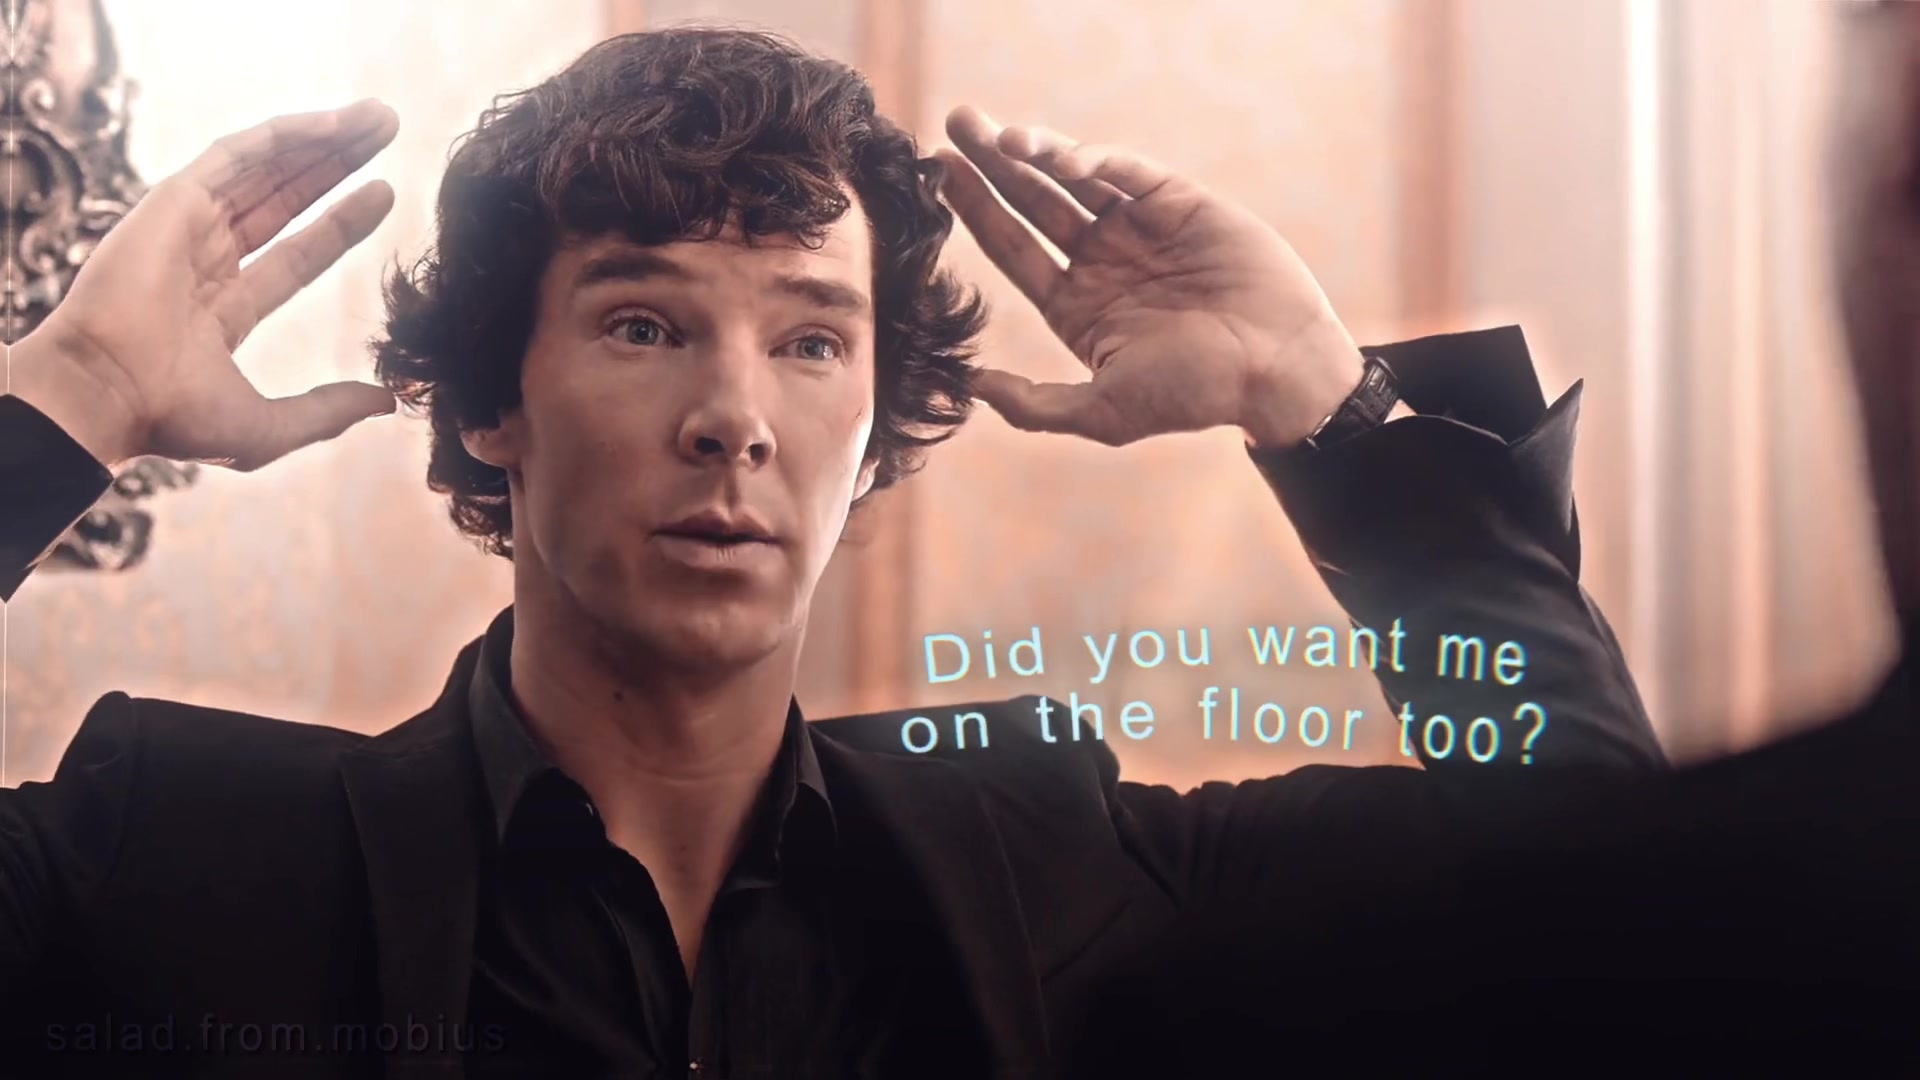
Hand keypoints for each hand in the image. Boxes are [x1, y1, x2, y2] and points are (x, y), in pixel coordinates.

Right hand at [9, 100, 400, 468]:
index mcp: (223, 308)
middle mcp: (205, 259)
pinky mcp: (173, 200)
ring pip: (266, 167)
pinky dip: (287, 134)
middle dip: (336, 164)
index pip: (295, 252)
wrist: (110, 396)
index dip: (339, 223)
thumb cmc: (174, 420)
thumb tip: (388, 402)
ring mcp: (187, 227)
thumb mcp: (273, 426)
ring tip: (379, 116)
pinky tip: (335, 124)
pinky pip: (239, 152)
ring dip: (323, 138)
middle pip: (285, 197)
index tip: (384, 194)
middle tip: (387, 132)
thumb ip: (330, 411)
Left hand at [936, 106, 1363, 447]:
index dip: (976, 210)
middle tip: (954, 127)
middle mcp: (1103, 262)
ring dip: (1033, 152)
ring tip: (994, 133)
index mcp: (1077, 306)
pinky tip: (1055, 156)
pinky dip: (1090, 159)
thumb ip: (1034, 406)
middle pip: (1033, 203)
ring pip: (1073, 179)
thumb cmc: (1194, 395)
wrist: (1277, 367)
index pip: (1014, 249)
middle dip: (992, 166)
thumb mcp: (1103, 412)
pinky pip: (1125, 170)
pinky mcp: (1179, 202)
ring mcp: (1140, 229)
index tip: (940, 175)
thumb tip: (969, 384)